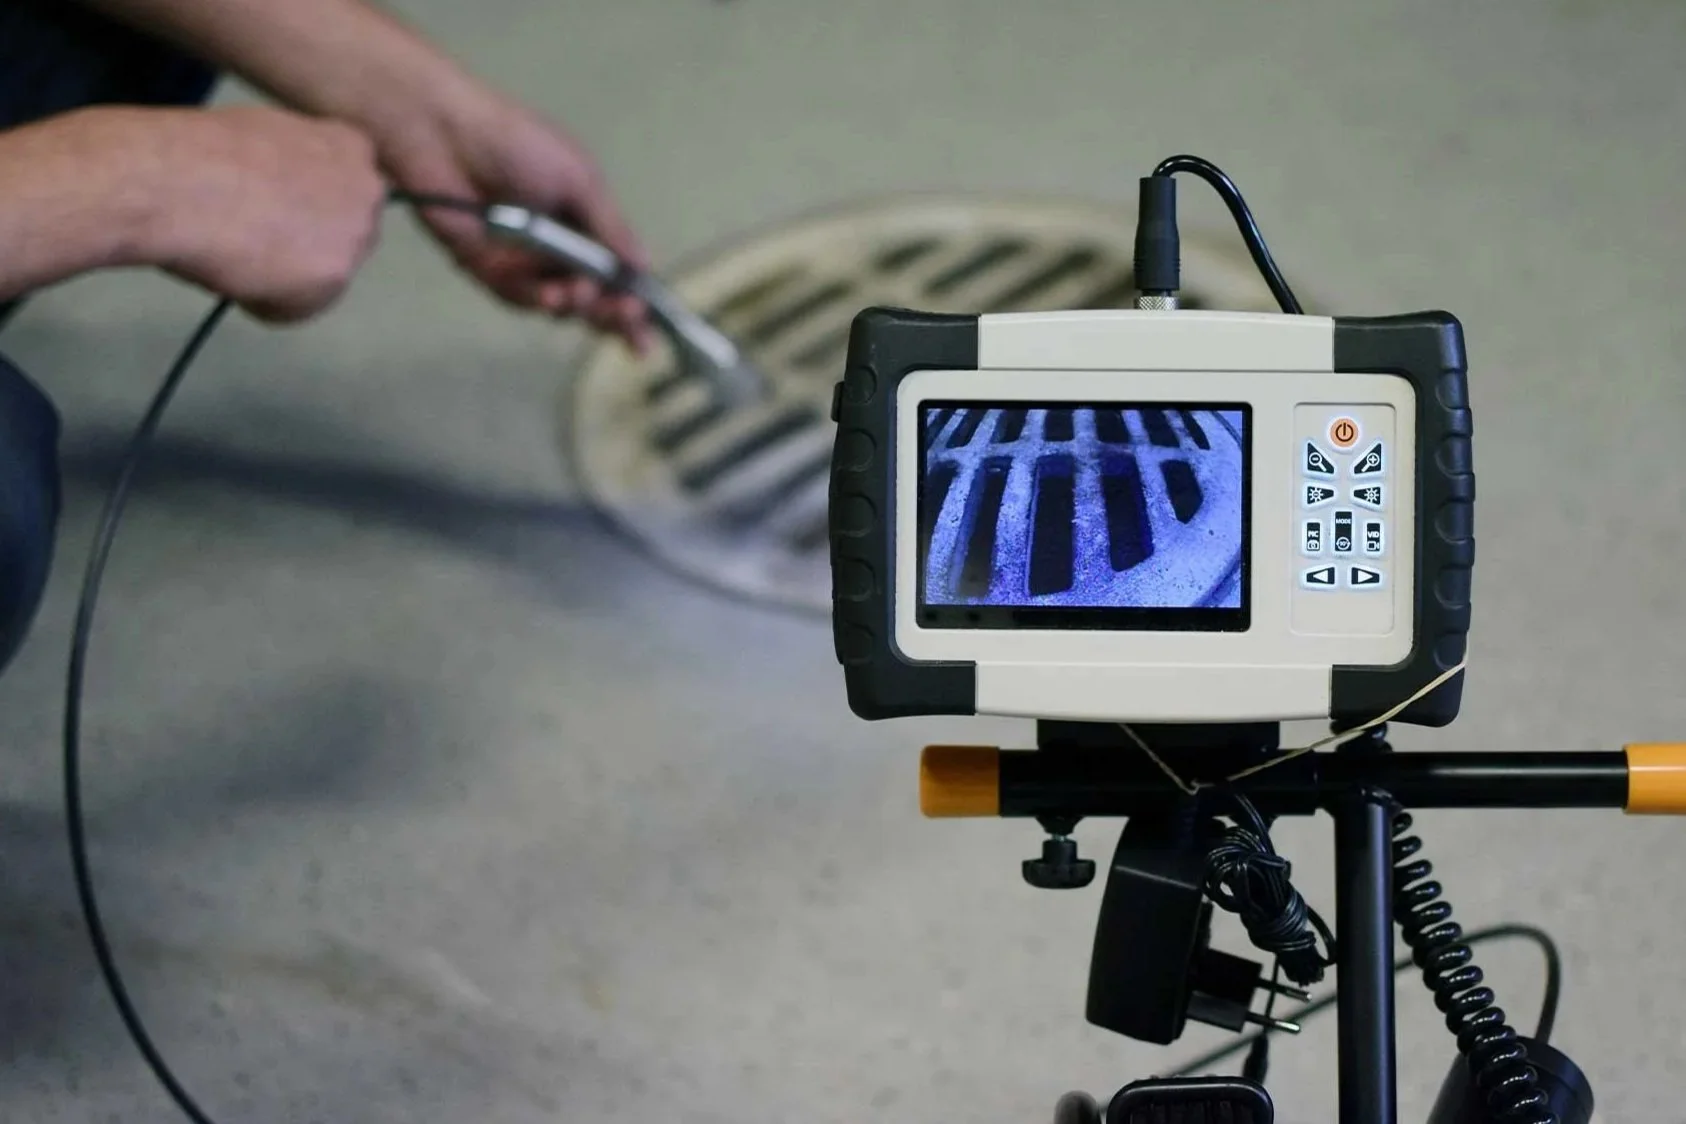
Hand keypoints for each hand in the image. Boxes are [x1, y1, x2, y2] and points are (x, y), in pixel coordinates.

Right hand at [136, 106, 386, 323]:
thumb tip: (287, 193)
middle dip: (310, 243)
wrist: (178, 182)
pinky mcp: (335, 277)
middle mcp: (369, 190)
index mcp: (352, 145)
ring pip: (325, 275)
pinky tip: (236, 276)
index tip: (281, 211)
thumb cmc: (202, 152)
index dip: (312, 206)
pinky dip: (268, 303)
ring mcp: (357, 235)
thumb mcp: (264, 136)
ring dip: (288, 276)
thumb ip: (295, 166)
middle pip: (347, 234)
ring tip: (238, 256)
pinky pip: (299, 306)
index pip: (349, 190)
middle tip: (258, 240)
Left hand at [375, 87, 653, 353]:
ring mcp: (522, 260)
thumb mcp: (579, 180)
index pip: (616, 269)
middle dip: (611, 311)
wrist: (444, 135)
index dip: (633, 302)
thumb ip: (611, 228)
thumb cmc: (517, 144)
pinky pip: (519, 299)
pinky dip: (538, 302)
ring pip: (559, 304)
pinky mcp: (488, 270)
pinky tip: (550, 297)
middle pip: (592, 295)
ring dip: (576, 305)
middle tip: (622, 313)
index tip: (646, 334)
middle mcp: (556, 244)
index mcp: (584, 218)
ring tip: (578, 294)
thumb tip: (645, 267)